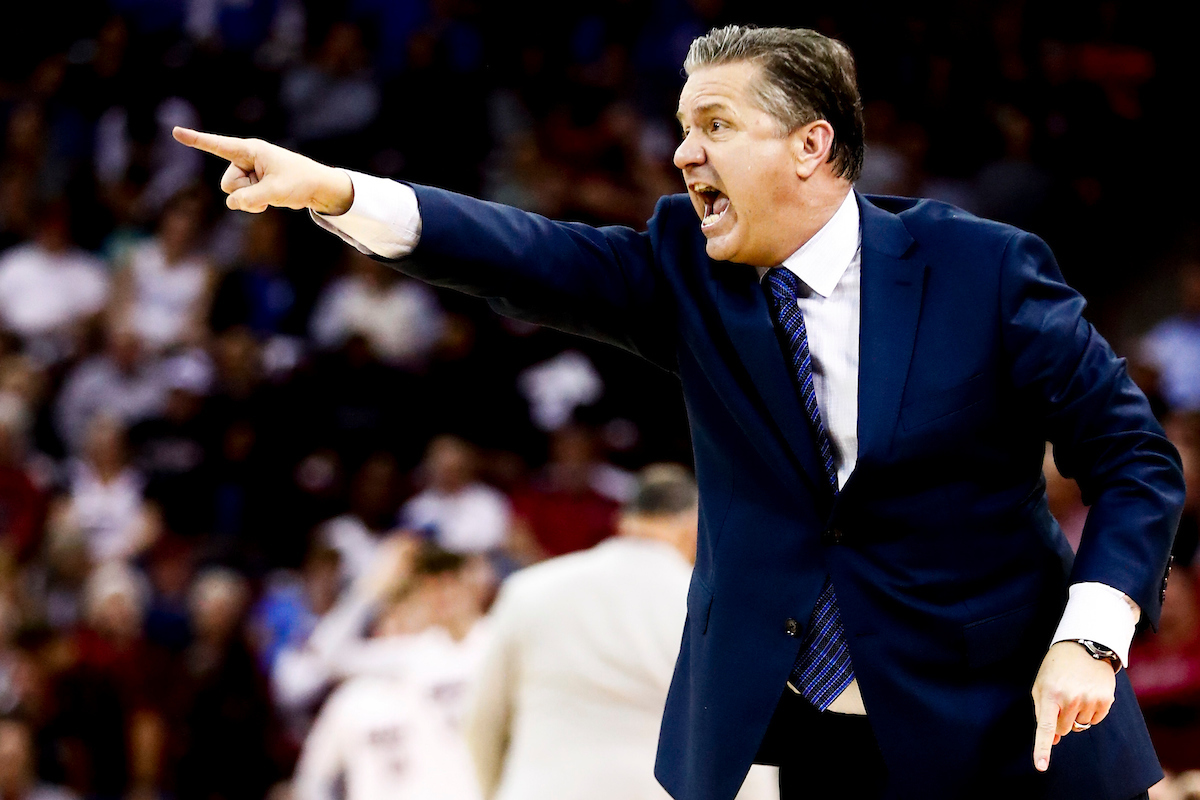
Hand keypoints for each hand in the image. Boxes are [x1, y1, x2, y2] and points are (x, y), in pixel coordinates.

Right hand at [171, 127, 353, 214]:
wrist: (317, 187)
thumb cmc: (300, 182)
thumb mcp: (275, 191)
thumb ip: (251, 198)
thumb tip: (230, 203)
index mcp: (251, 151)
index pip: (218, 145)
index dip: (196, 140)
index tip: (176, 131)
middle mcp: (246, 159)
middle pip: (227, 183)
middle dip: (244, 192)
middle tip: (268, 188)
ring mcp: (248, 173)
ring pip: (234, 194)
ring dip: (251, 200)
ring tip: (272, 193)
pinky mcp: (252, 184)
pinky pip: (242, 200)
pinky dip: (254, 204)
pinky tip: (270, 200)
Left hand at [1031, 640, 1116, 771]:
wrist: (1083, 646)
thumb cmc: (1056, 668)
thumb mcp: (1041, 685)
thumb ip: (1043, 713)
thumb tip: (1053, 740)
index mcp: (1049, 694)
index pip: (1044, 727)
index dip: (1042, 748)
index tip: (1041, 766)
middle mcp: (1069, 698)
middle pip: (1064, 730)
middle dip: (1061, 720)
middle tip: (1062, 698)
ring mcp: (1089, 699)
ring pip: (1081, 725)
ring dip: (1077, 715)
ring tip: (1076, 691)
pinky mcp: (1106, 700)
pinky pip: (1096, 720)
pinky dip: (1091, 712)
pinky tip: (1088, 693)